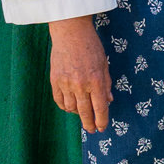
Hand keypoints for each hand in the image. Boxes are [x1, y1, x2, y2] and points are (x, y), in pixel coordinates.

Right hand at [48, 16, 111, 132]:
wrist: (71, 33)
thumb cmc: (91, 47)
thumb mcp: (104, 65)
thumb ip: (106, 84)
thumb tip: (109, 101)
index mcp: (96, 81)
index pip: (100, 108)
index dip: (101, 120)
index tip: (102, 128)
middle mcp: (81, 85)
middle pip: (84, 112)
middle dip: (89, 123)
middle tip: (92, 130)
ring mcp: (66, 83)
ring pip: (70, 108)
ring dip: (77, 113)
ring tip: (82, 114)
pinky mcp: (54, 80)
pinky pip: (59, 100)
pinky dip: (64, 106)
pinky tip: (70, 106)